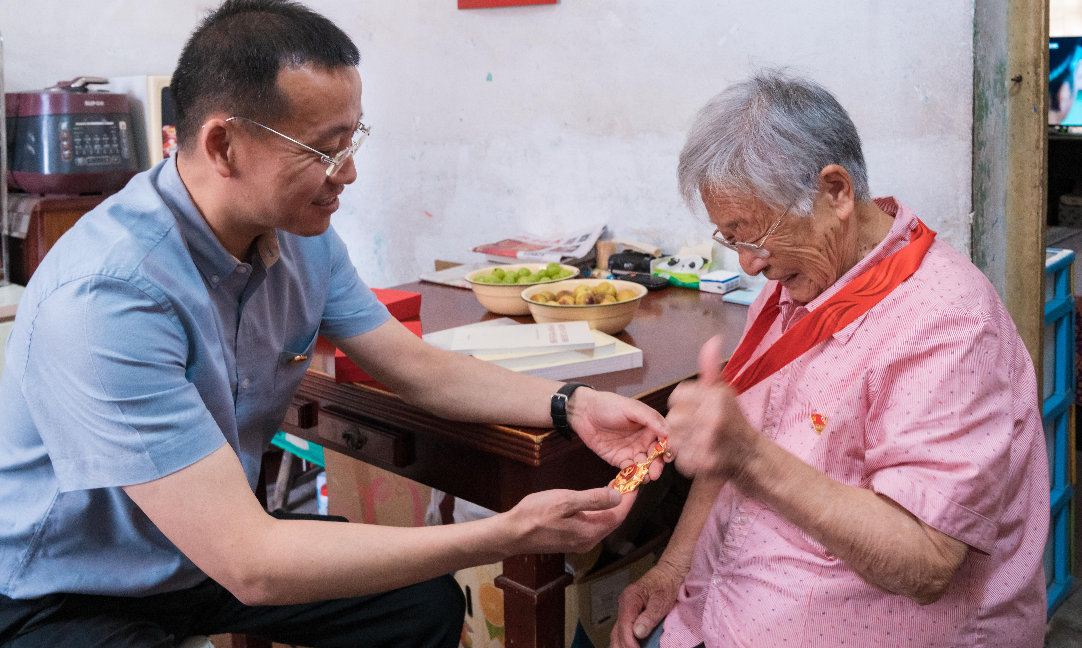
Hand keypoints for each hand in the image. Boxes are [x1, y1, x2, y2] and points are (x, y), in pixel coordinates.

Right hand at [504, 487, 636, 554]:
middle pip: (614, 519)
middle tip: (626, 480)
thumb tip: (618, 496)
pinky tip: (594, 499)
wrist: (511, 534)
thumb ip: (593, 499)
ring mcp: (580, 542)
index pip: (619, 514)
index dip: (629, 497)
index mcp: (590, 532)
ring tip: (613, 485)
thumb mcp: (564, 501)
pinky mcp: (572, 540)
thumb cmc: (534, 515)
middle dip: (622, 500)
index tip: (635, 481)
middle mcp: (589, 541)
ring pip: (604, 522)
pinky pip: (593, 524)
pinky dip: (598, 510)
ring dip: (610, 505)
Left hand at [568, 388, 669, 480]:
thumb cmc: (608, 405)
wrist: (584, 413)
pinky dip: (633, 477)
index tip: (667, 457)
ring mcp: (632, 451)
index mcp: (650, 426)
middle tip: (654, 474)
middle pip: (656, 456)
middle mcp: (644, 440)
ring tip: (645, 478)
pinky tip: (633, 481)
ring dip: (646, 473)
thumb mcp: (630, 408)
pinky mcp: (620, 459)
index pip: (664, 439)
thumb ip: (650, 418)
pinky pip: (629, 471)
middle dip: (657, 465)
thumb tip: (667, 432)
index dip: (668, 449)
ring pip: (644, 465)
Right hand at [610, 560, 686, 647]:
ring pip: (617, 631)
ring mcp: (626, 609)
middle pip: (617, 630)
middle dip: (623, 645)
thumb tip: (637, 632)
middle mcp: (625, 604)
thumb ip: (650, 616)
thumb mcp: (661, 599)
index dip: (629, 640)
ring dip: (621, 645)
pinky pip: (623, 630)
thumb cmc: (667, 584)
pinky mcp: (631, 615)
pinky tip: (627, 647)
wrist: (670, 574)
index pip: (625, 623)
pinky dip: (624, 641)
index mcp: (630, 597)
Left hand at [665, 335, 759, 479]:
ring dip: (683, 441)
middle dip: (682, 424)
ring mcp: (708, 442)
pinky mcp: (703, 463)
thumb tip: (712, 339)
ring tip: (698, 440)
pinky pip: (680, 458)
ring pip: (674, 438)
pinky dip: (687, 458)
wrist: (751, 456)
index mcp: (716, 396)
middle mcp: (712, 417)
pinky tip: (700, 454)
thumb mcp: (724, 391)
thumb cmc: (733, 420)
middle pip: (673, 418)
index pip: (677, 396)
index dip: (684, 404)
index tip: (696, 410)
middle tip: (696, 427)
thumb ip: (711, 369)